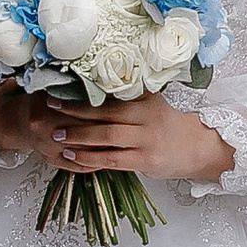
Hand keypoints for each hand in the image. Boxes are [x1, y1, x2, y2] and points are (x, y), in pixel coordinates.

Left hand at [0, 82, 233, 184]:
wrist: (196, 148)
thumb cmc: (166, 125)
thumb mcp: (151, 104)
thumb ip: (127, 97)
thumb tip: (90, 86)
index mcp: (144, 99)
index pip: (110, 92)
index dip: (83, 90)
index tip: (60, 86)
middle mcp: (145, 116)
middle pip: (105, 111)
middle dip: (75, 109)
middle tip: (50, 106)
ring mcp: (145, 140)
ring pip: (106, 136)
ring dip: (78, 136)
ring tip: (56, 134)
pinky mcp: (144, 160)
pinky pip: (112, 159)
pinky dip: (90, 158)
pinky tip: (72, 157)